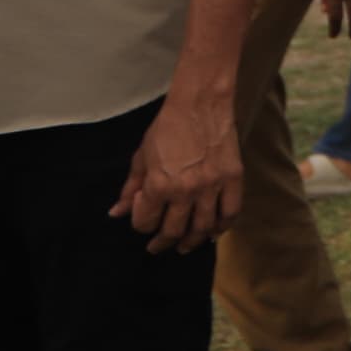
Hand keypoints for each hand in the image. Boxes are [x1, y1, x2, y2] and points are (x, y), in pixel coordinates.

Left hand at [115, 92, 242, 252]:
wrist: (200, 103)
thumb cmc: (168, 127)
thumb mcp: (142, 156)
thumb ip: (130, 188)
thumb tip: (116, 213)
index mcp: (159, 184)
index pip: (146, 222)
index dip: (140, 222)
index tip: (142, 216)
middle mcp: (186, 190)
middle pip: (173, 230)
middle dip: (162, 242)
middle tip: (158, 246)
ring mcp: (212, 186)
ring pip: (202, 228)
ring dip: (191, 242)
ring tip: (184, 246)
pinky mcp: (233, 179)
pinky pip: (230, 213)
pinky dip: (222, 227)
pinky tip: (212, 233)